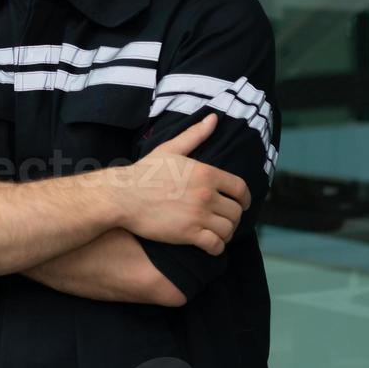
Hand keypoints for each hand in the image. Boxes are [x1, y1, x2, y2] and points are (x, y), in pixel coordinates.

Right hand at [117, 114, 250, 255]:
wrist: (123, 196)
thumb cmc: (145, 172)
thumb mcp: (171, 149)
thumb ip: (195, 135)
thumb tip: (213, 118)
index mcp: (206, 173)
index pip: (240, 189)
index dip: (245, 199)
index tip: (242, 204)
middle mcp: (206, 194)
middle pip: (236, 212)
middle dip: (233, 218)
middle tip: (225, 220)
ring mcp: (198, 215)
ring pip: (228, 229)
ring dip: (225, 234)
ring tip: (218, 233)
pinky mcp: (188, 233)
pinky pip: (215, 245)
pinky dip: (216, 248)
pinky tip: (209, 246)